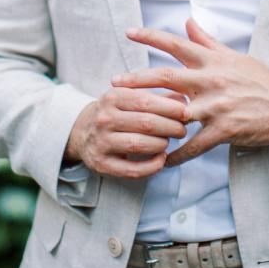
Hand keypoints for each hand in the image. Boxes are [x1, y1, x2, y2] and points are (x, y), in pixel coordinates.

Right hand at [65, 87, 187, 179]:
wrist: (82, 131)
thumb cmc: (115, 112)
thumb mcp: (130, 97)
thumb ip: (157, 97)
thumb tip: (184, 100)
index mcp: (112, 97)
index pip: (146, 101)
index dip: (169, 108)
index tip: (186, 112)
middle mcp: (104, 119)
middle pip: (145, 123)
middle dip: (170, 126)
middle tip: (183, 129)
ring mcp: (101, 142)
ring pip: (139, 145)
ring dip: (161, 144)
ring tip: (169, 142)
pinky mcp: (102, 164)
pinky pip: (131, 170)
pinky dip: (151, 167)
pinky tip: (161, 160)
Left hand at [112, 18, 268, 166]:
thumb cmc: (259, 79)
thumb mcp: (234, 56)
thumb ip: (207, 41)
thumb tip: (188, 22)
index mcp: (213, 60)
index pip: (177, 44)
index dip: (151, 37)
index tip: (129, 33)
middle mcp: (211, 80)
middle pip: (167, 77)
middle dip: (138, 79)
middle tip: (114, 83)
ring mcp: (217, 107)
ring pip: (176, 113)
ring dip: (151, 120)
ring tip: (129, 125)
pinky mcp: (223, 131)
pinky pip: (193, 145)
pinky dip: (176, 154)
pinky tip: (162, 160)